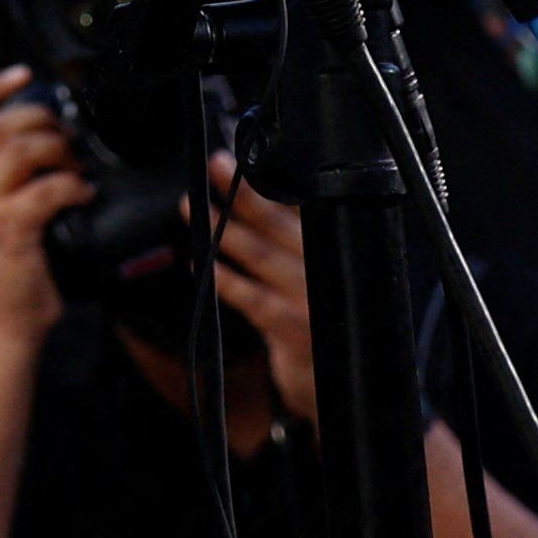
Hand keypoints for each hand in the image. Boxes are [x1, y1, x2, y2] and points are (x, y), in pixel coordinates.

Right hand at [0, 68, 87, 351]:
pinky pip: (46, 189)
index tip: (23, 72)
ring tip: (75, 166)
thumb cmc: (10, 273)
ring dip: (57, 150)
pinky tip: (84, 195)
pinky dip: (71, 185)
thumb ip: (8, 180)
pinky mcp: (9, 229)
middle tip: (68, 137)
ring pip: (19, 149)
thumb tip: (52, 142)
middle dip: (42, 120)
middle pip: (0, 126)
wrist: (2, 324)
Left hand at [204, 155, 324, 438]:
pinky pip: (250, 298)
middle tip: (217, 163)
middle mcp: (328, 268)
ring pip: (260, 254)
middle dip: (245, 191)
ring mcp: (309, 298)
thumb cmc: (327, 317)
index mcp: (339, 246)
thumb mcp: (328, 272)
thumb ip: (301, 235)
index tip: (246, 152)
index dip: (278, 176)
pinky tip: (200, 262)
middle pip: (282, 221)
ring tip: (191, 206)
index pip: (308, 203)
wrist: (347, 385)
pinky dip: (223, 278)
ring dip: (223, 228)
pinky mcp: (290, 328)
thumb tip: (255, 188)